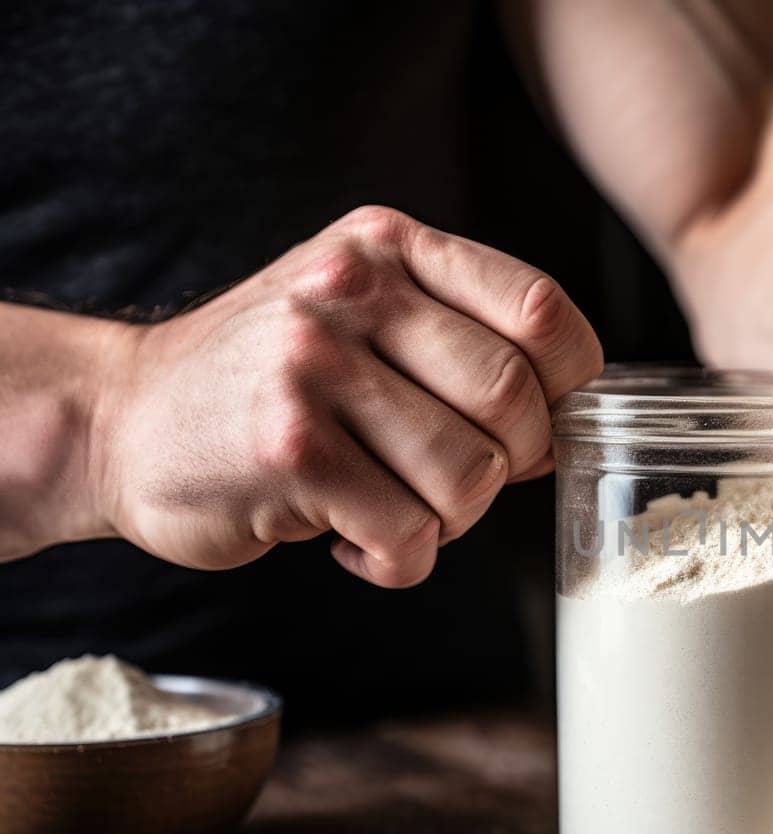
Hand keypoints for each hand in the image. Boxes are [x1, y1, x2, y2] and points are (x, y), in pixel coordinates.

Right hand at [96, 205, 602, 587]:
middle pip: (515, 402)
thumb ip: (459, 337)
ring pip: (471, 477)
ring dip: (451, 522)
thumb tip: (568, 422)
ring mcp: (314, 367)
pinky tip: (352, 538)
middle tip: (457, 483)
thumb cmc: (267, 379)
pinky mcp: (289, 451)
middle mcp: (350, 290)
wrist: (119, 417)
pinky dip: (399, 560)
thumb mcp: (357, 310)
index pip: (540, 311)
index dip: (568, 386)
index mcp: (388, 247)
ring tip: (398, 510)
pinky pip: (410, 534)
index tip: (536, 425)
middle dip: (510, 467)